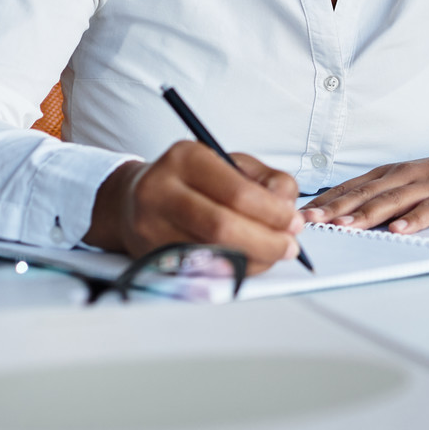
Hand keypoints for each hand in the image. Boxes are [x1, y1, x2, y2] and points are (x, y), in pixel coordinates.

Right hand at [85, 141, 303, 273]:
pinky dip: (231, 271)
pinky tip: (247, 263)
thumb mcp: (231, 164)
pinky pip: (200, 272)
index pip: (237, 192)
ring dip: (253, 260)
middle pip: (222, 227)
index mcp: (186, 158)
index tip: (294, 223)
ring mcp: (150, 226)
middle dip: (266, 242)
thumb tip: (288, 209)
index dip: (272, 213)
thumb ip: (268, 181)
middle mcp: (161, 190)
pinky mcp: (149, 255)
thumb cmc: (192, 180)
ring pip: (211, 254)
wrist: (134, 199)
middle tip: (289, 246)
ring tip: (272, 254)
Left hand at [301, 141, 428, 234]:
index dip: (324, 201)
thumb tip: (341, 214)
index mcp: (389, 174)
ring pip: (391, 201)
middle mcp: (403, 176)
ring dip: (366, 214)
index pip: (350, 187)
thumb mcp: (407, 180)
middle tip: (309, 221)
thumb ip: (379, 195)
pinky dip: (413, 220)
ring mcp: (427, 186)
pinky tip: (399, 230)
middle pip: (364, 194)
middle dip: (334, 208)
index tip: (299, 214)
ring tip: (344, 227)